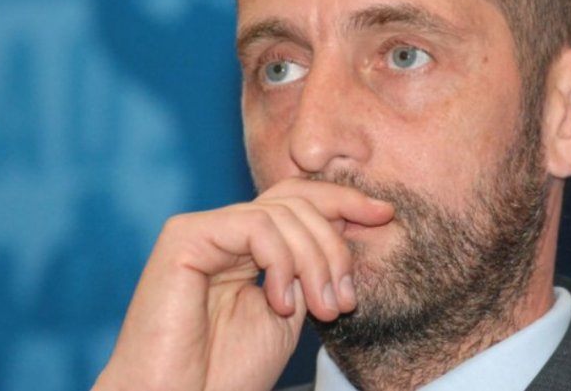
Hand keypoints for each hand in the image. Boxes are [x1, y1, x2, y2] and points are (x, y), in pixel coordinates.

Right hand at [91, 178, 393, 390]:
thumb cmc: (227, 370)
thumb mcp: (291, 310)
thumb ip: (309, 266)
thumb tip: (350, 220)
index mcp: (246, 247)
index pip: (297, 202)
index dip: (343, 200)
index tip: (385, 213)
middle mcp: (224, 231)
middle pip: (295, 201)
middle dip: (335, 245)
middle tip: (347, 299)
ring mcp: (202, 230)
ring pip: (281, 213)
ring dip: (316, 262)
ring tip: (324, 310)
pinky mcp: (185, 236)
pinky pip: (255, 226)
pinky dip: (282, 262)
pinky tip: (280, 302)